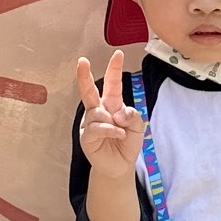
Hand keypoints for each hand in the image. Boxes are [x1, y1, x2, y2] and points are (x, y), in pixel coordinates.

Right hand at [76, 50, 145, 179]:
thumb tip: (117, 112)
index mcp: (111, 104)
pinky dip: (110, 130)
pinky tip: (118, 134)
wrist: (121, 166)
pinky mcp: (86, 136)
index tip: (118, 54)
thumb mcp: (138, 126)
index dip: (114, 69)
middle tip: (82, 61)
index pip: (112, 84)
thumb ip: (132, 115)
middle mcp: (98, 110)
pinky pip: (96, 127)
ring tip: (121, 132)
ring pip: (98, 112)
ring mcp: (90, 123)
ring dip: (113, 122)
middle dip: (84, 76)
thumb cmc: (128, 143)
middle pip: (89, 90)